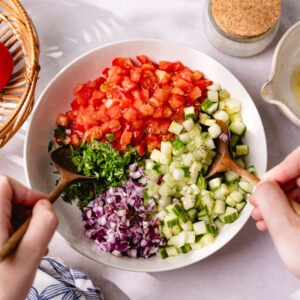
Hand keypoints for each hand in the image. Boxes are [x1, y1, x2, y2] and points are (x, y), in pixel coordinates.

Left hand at [0, 175, 57, 299]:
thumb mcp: (29, 257)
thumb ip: (44, 225)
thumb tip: (46, 206)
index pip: (5, 184)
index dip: (28, 193)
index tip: (43, 209)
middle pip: (5, 197)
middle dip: (27, 212)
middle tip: (36, 234)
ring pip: (3, 212)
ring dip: (21, 225)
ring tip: (30, 247)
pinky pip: (0, 226)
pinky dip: (13, 233)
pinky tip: (19, 251)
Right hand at [250, 146, 299, 277]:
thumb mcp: (289, 232)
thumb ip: (269, 201)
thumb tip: (261, 186)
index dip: (280, 169)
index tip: (264, 184)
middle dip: (275, 189)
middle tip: (259, 202)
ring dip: (279, 201)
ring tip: (262, 216)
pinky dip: (289, 211)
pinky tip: (275, 222)